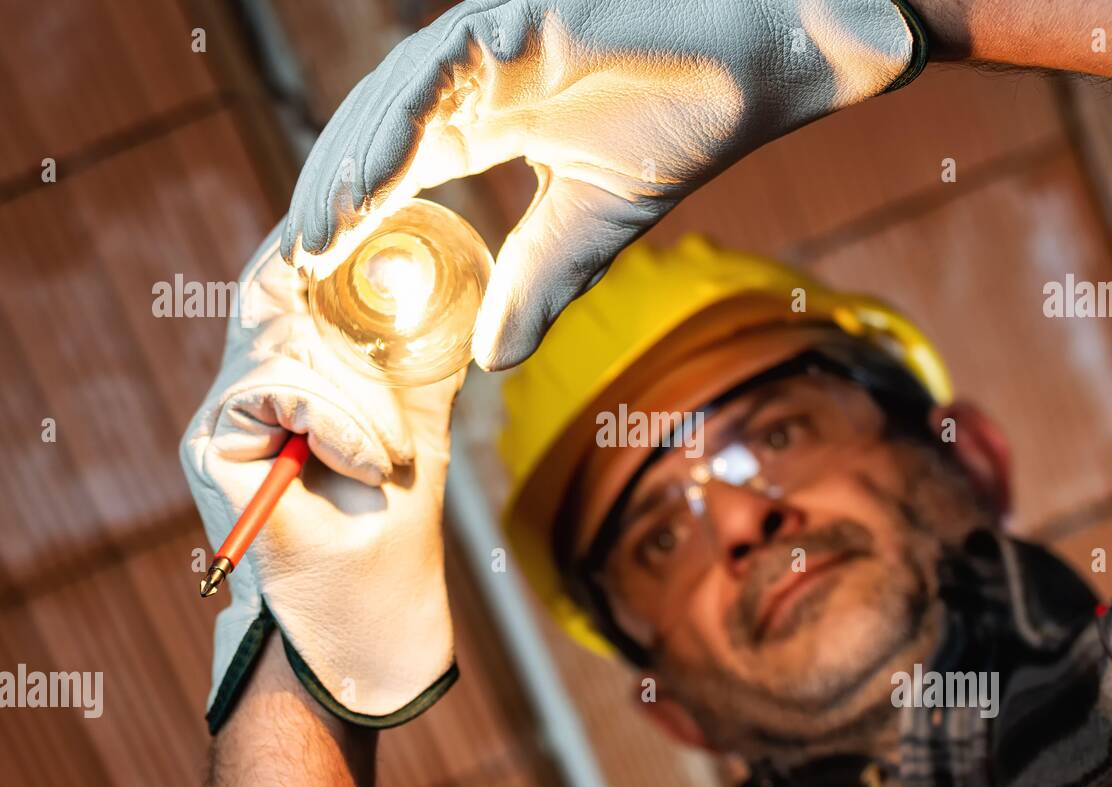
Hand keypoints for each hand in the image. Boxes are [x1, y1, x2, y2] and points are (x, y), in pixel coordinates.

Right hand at [181, 227, 461, 732]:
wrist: (367, 635)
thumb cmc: (392, 545)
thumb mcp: (416, 439)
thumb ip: (415, 377)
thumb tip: (453, 305)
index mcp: (298, 381)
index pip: (295, 281)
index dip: (327, 238)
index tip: (373, 201)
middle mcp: (250, 388)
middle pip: (272, 287)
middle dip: (329, 270)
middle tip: (381, 257)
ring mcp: (225, 417)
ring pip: (280, 341)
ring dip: (354, 391)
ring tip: (393, 450)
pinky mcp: (210, 447)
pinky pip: (271, 392)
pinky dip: (332, 421)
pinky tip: (373, 462)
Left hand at [281, 0, 922, 368]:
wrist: (756, 66)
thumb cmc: (683, 124)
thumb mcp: (591, 225)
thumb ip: (536, 281)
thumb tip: (492, 364)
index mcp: (488, 117)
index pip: (400, 168)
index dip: (356, 217)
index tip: (319, 276)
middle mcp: (475, 78)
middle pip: (377, 136)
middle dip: (333, 199)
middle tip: (293, 266)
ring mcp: (487, 41)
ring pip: (389, 103)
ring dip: (347, 170)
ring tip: (314, 235)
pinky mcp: (510, 16)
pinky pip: (432, 70)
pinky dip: (394, 126)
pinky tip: (364, 184)